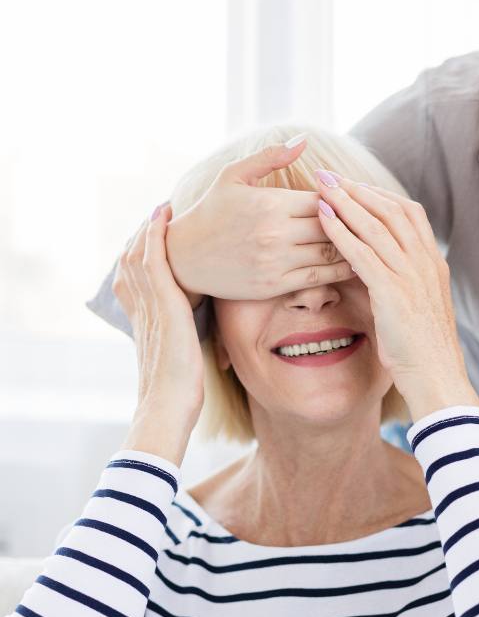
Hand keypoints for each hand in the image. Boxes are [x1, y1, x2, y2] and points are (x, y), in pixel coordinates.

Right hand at [113, 204, 203, 465]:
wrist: (169, 407)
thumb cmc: (181, 392)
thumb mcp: (183, 356)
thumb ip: (188, 337)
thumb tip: (206, 334)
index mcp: (142, 320)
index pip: (135, 276)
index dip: (143, 254)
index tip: (155, 237)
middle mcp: (140, 308)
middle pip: (133, 259)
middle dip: (145, 235)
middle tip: (162, 214)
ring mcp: (149, 305)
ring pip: (140, 254)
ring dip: (151, 229)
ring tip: (165, 209)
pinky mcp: (163, 305)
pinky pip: (153, 260)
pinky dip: (156, 236)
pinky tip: (165, 216)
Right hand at [165, 141, 355, 306]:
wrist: (182, 258)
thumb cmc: (211, 212)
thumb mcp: (233, 176)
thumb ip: (270, 157)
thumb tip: (304, 140)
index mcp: (269, 202)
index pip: (323, 198)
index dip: (342, 198)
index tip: (354, 198)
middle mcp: (274, 232)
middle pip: (331, 224)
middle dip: (352, 222)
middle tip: (371, 221)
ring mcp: (274, 261)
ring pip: (330, 251)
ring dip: (352, 246)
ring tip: (369, 241)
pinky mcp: (273, 285)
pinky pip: (318, 277)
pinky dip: (340, 270)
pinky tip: (354, 263)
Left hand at [315, 179, 478, 422]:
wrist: (438, 377)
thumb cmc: (424, 349)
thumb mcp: (420, 307)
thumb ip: (405, 283)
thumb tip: (378, 270)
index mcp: (434, 263)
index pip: (409, 212)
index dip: (379, 194)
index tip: (354, 185)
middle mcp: (425, 262)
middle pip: (390, 210)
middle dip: (357, 188)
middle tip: (329, 175)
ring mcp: (412, 275)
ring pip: (376, 225)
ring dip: (345, 202)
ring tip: (320, 187)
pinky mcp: (393, 292)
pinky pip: (363, 253)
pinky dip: (341, 232)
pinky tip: (322, 219)